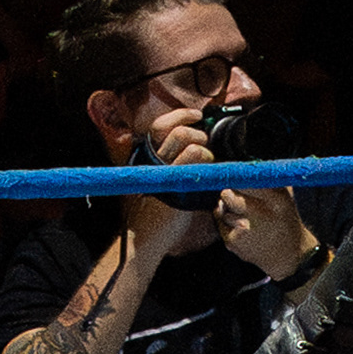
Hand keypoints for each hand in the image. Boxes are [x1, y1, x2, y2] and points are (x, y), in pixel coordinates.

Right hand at [118, 102, 222, 259]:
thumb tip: (195, 143)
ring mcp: (162, 171)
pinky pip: (196, 160)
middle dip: (198, 135)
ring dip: (205, 150)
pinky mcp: (174, 183)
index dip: (180, 115)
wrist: (144, 238)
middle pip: (178, 131)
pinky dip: (207, 163)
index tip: (197, 115)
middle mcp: (151, 160)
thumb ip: (171, 163)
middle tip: (203, 147)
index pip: (161, 125)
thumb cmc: (156, 213)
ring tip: (206, 165)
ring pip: (190, 143)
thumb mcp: (159, 182)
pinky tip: (207, 176)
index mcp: (146, 157)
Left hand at [218, 184, 311, 278]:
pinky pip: (220, 224)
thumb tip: (248, 164)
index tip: (233, 176)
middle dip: (228, 195)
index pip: (246, 180)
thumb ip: (268, 181)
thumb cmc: (284, 220)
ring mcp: (246, 227)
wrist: (289, 254)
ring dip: (227, 211)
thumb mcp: (285, 197)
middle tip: (235, 198)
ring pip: (222, 209)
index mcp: (276, 198)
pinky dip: (226, 225)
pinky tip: (241, 229)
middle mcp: (261, 212)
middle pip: (228, 194)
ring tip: (244, 217)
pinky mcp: (234, 241)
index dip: (236, 177)